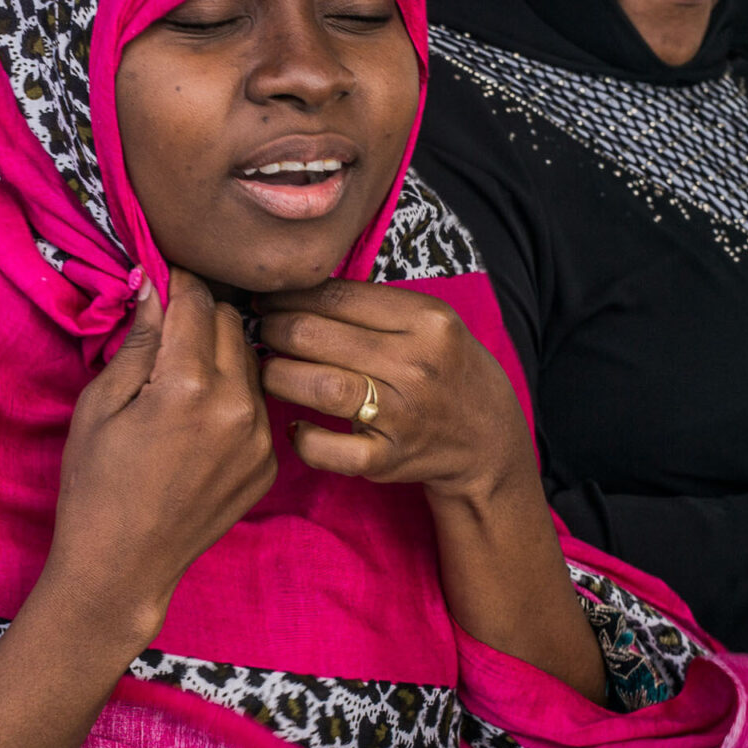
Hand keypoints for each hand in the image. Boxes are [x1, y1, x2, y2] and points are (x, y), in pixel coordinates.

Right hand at [46, 269, 276, 636]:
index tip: (160, 282)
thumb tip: (152, 284)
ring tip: (179, 380)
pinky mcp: (268, 462)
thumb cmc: (95, 483)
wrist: (122, 566)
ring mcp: (260, 437)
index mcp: (189, 385)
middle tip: (166, 334)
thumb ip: (137, 341)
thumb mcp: (100, 403)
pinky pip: (256, 404)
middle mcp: (237, 405)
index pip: (196, 300)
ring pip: (250, 360)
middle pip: (231, 322)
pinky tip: (196, 424)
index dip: (176, 283)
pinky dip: (231, 398)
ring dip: (219, 355)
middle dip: (199, 317)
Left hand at [257, 280, 534, 505]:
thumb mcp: (429, 322)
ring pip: (316, 386)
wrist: (488, 437)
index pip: (336, 295)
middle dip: (273, 330)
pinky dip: (300, 436)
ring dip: (275, 375)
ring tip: (267, 370)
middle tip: (260, 331)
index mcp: (426, 319)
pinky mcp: (388, 459)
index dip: (289, 295)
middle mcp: (415, 364)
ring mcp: (401, 415)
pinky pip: (326, 449)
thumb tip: (296, 288)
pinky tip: (294, 424)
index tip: (267, 298)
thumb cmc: (445, 368)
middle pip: (315, 335)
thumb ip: (373, 304)